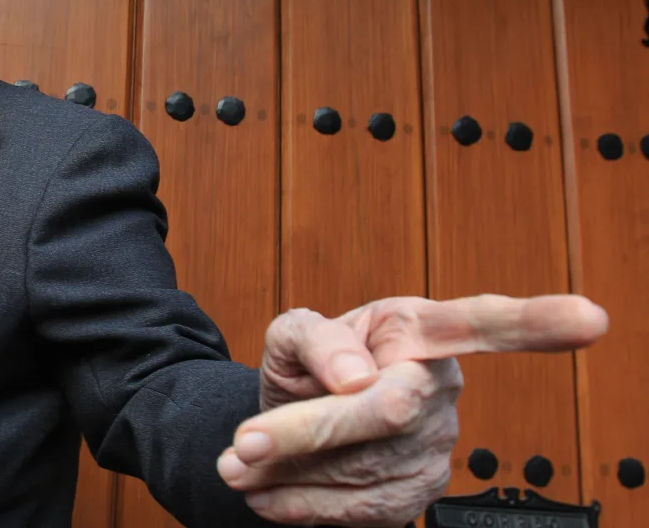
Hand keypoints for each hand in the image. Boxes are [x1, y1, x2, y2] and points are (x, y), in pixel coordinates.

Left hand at [216, 294, 607, 526]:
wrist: (298, 414)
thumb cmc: (308, 362)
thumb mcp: (294, 335)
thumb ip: (316, 340)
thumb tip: (356, 377)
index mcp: (418, 329)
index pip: (481, 322)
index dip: (536, 322)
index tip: (590, 318)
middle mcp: (441, 387)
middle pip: (388, 410)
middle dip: (309, 431)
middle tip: (241, 446)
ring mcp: (435, 448)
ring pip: (364, 467)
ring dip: (289, 475)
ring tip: (235, 467)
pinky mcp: (417, 495)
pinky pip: (360, 510)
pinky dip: (302, 505)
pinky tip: (265, 495)